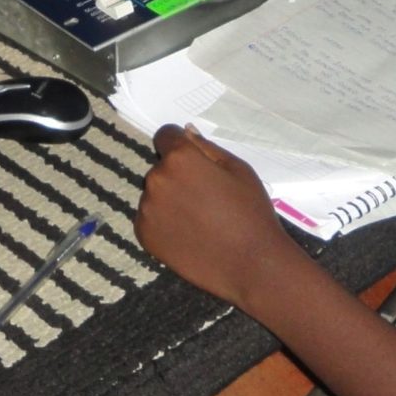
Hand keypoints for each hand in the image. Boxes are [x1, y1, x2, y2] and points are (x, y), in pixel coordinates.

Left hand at [134, 124, 303, 307]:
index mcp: (180, 159)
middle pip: (161, 167)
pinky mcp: (144, 235)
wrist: (250, 263)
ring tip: (200, 219)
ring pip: (155, 194)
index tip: (196, 162)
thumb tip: (186, 132)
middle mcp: (156, 180)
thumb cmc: (251, 212)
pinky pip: (150, 218)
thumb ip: (206, 147)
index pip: (166, 135)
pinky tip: (190, 233)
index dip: (180, 144)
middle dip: (178, 175)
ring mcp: (147, 209)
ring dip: (170, 199)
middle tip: (207, 196)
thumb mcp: (238, 169)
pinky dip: (165, 222)